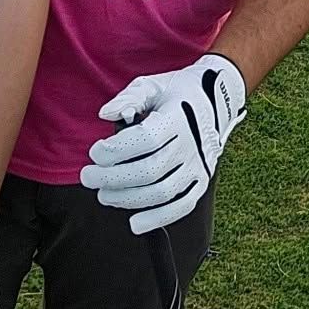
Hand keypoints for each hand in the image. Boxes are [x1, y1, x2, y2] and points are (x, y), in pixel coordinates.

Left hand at [81, 54, 246, 236]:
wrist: (219, 100)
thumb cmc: (178, 92)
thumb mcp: (153, 85)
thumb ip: (129, 98)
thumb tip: (105, 114)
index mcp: (179, 117)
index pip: (146, 139)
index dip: (116, 150)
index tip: (95, 152)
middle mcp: (191, 144)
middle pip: (149, 171)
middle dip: (112, 178)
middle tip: (89, 177)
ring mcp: (198, 165)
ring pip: (162, 192)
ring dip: (128, 199)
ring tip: (104, 194)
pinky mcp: (201, 181)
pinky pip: (182, 206)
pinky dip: (158, 218)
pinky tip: (135, 222)